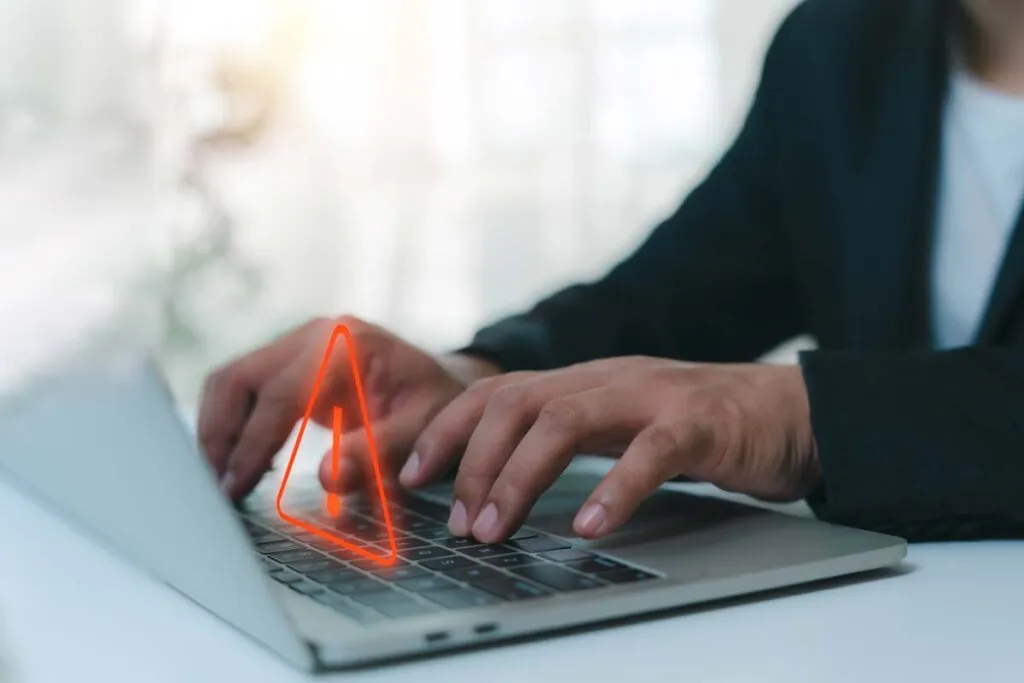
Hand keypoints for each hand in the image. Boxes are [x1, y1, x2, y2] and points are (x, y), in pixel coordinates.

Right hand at [197, 316, 499, 498]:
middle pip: (240, 377)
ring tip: (221, 479)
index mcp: (348, 344)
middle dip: (221, 435)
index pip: (282, 393)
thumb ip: (378, 452)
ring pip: (231, 378)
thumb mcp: (420, 431)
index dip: (253, 443)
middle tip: (216, 488)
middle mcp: (317, 334)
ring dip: (218, 429)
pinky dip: (233, 422)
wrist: (445, 383)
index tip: (235, 487)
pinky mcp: (292, 359)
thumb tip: (327, 475)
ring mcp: (301, 341)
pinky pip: (245, 385)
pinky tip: (241, 463)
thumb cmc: (436, 406)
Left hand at [407, 357, 818, 542]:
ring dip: (519, 477)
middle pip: (516, 401)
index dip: (447, 430)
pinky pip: (649, 452)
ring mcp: (652, 394)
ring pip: (566, 420)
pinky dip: (613, 489)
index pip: (496, 392)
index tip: (411, 477)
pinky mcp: (699, 422)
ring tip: (495, 528)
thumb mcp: (620, 424)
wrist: (790, 411)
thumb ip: (568, 438)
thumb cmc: (697, 426)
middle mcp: (607, 378)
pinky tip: (588, 526)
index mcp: (583, 381)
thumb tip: (498, 483)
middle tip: (458, 522)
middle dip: (472, 461)